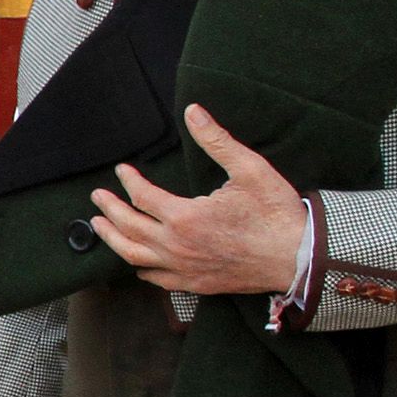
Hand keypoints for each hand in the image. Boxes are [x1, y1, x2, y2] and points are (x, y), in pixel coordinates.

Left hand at [86, 105, 305, 296]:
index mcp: (185, 217)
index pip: (142, 196)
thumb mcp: (249, 168)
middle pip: (128, 227)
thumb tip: (193, 111)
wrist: (298, 257)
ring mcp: (184, 269)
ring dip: (113, 240)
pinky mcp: (196, 285)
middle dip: (109, 210)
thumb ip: (216, 140)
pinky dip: (140, 269)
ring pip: (134, 256)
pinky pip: (157, 280)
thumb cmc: (276, 213)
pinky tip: (136, 263)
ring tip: (100, 227)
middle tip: (98, 198)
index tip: (122, 170)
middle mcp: (176, 246)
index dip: (128, 181)